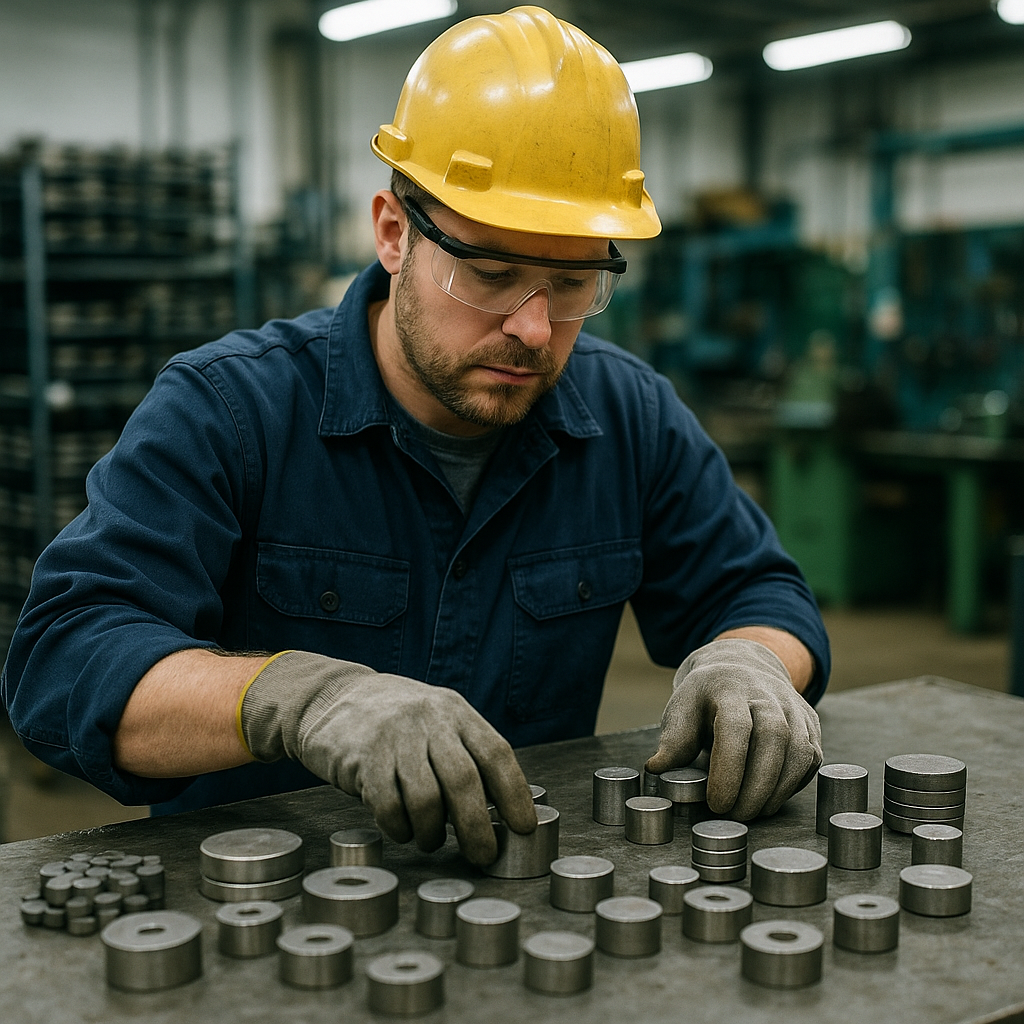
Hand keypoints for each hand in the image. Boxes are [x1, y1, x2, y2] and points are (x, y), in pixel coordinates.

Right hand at [239, 651, 536, 864]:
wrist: (332, 696)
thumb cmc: (395, 722)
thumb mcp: (436, 721)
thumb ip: (464, 753)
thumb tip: (500, 810)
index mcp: (456, 712)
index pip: (496, 753)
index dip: (514, 793)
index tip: (524, 827)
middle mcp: (429, 719)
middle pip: (464, 780)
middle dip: (477, 827)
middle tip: (483, 855)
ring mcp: (395, 736)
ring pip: (426, 799)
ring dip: (433, 832)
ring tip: (431, 839)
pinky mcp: (363, 757)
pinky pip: (389, 806)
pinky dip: (399, 828)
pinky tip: (401, 830)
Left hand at [645, 638, 820, 818]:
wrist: (741, 670)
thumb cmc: (706, 698)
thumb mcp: (682, 709)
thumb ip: (672, 741)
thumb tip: (657, 770)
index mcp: (729, 688)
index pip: (735, 727)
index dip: (727, 768)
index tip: (716, 802)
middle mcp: (768, 694)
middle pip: (773, 738)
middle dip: (755, 785)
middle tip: (735, 815)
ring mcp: (794, 708)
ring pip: (799, 751)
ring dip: (776, 790)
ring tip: (751, 812)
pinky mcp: (810, 726)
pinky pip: (810, 759)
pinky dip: (792, 785)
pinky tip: (769, 799)